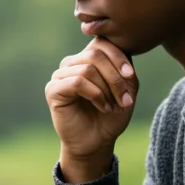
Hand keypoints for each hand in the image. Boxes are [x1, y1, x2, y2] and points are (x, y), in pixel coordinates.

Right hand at [45, 37, 138, 180]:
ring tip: (113, 105)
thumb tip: (122, 54)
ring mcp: (60, 75)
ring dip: (107, 89)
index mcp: (88, 58)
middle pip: (95, 54)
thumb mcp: (127, 90)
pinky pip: (77, 82)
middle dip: (115, 77)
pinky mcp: (53, 89)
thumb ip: (125, 70)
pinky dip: (95, 94)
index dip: (118, 56)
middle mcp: (72, 62)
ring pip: (87, 68)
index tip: (130, 75)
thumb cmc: (111, 116)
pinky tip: (102, 106)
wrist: (97, 141)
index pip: (101, 42)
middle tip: (126, 99)